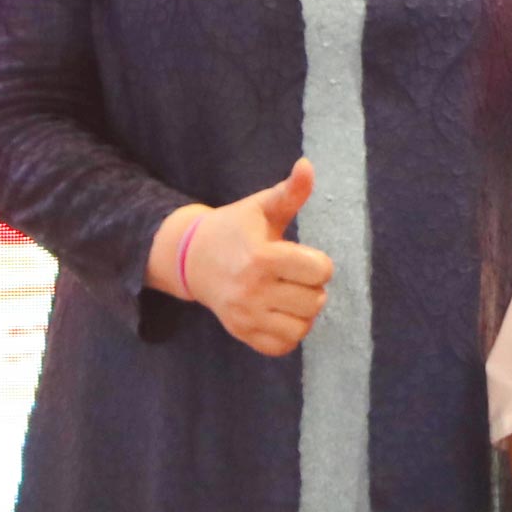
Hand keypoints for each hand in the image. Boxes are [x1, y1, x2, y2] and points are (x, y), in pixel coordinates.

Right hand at [175, 161, 330, 356]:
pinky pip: (282, 346)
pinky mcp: (241, 333)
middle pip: (315, 300)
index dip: (319, 262)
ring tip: (290, 295)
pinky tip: (281, 313)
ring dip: (304, 312)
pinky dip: (289, 333)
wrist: (192, 258)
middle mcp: (252, 291)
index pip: (319, 270)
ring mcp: (244, 316)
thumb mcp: (261, 207)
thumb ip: (290, 191)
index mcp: (261, 257)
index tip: (301, 256)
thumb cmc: (236, 229)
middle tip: (295, 276)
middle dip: (312, 287)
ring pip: (302, 327)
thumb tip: (308, 165)